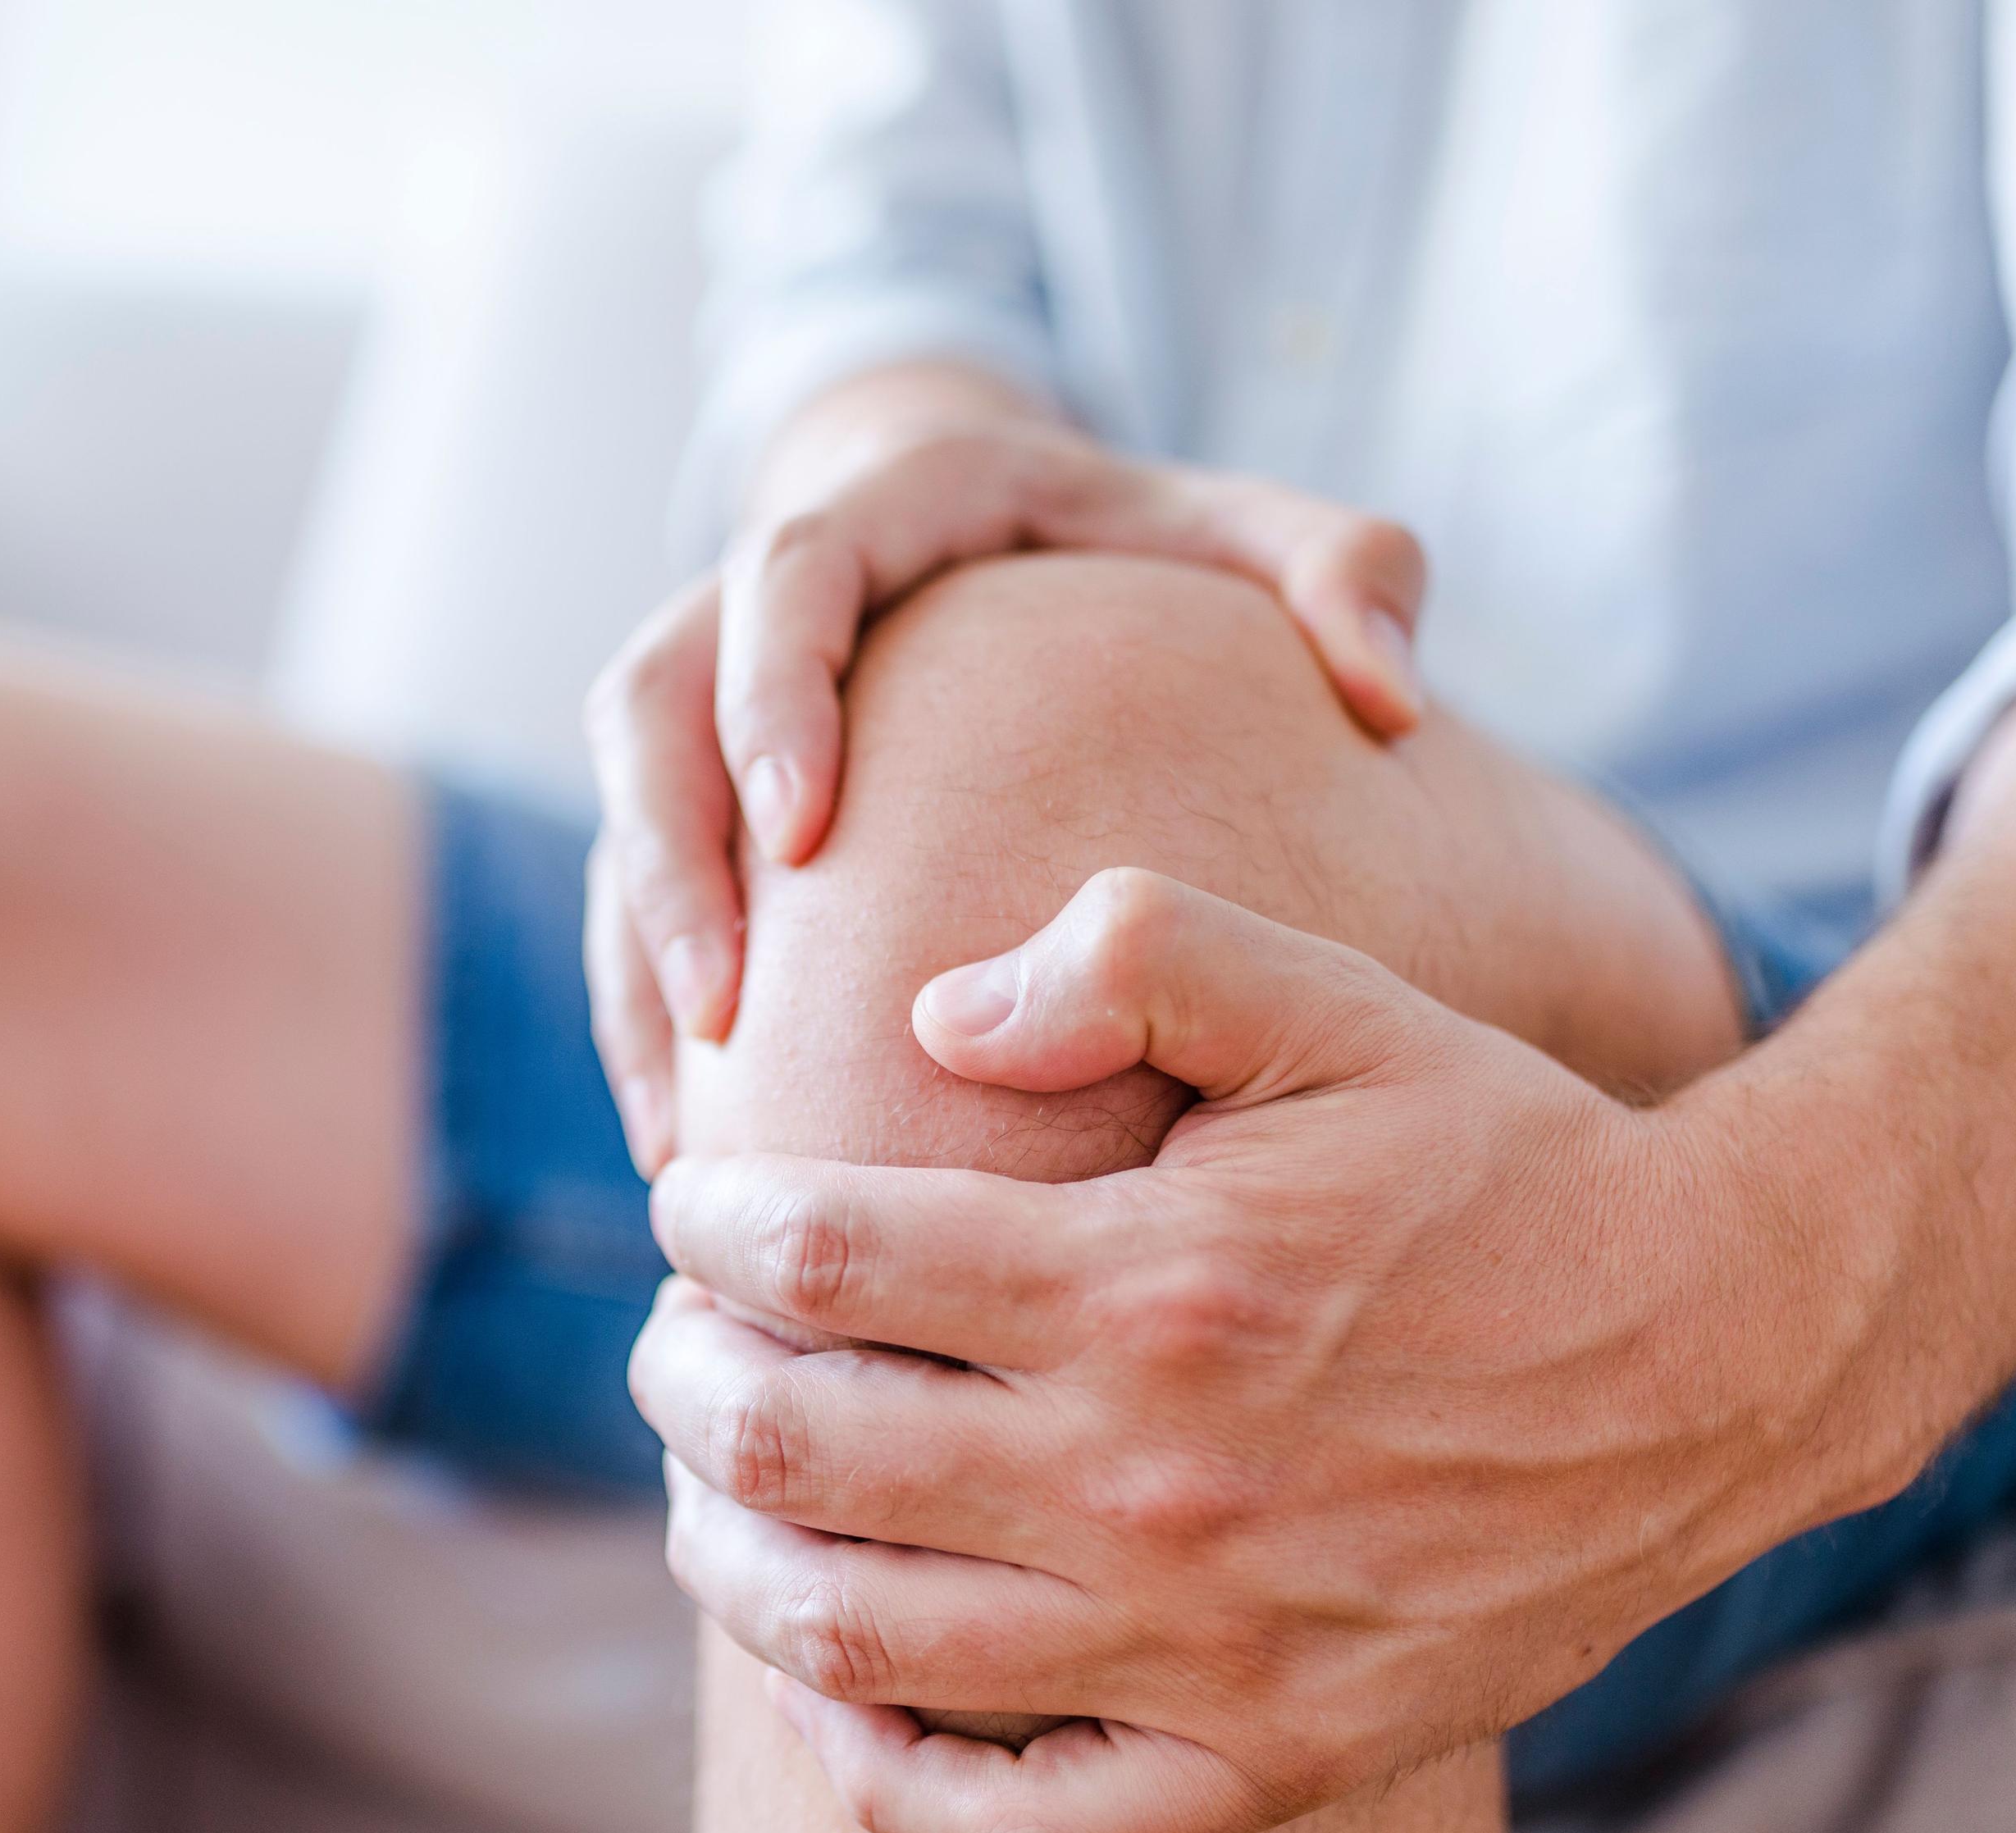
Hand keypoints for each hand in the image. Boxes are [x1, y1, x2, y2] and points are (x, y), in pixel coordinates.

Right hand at [582, 418, 1431, 1175]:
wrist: (1006, 530)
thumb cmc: (1141, 546)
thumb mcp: (1248, 534)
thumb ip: (1344, 574)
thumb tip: (1391, 691)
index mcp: (888, 508)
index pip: (789, 574)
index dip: (774, 696)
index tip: (807, 829)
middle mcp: (762, 591)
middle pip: (649, 703)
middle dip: (670, 856)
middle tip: (726, 1003)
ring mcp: (710, 696)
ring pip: (624, 819)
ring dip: (638, 965)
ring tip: (685, 1123)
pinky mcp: (692, 792)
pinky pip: (633, 901)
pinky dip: (646, 1016)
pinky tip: (690, 1141)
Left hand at [632, 871, 1895, 1832]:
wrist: (1719, 1355)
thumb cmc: (1508, 1163)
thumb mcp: (1340, 1005)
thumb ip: (1133, 957)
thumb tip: (933, 1016)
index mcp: (1151, 1284)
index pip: (822, 1258)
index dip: (713, 1220)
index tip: (695, 1201)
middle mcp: (1152, 1480)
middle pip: (795, 1449)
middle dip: (681, 1381)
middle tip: (671, 1339)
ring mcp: (1206, 1644)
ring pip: (859, 1639)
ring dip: (729, 1561)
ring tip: (706, 1493)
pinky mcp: (1271, 1755)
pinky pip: (1020, 1827)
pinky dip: (886, 1780)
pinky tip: (832, 1703)